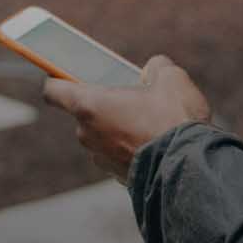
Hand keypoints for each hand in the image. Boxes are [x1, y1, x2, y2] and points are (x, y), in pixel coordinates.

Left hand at [43, 54, 210, 183]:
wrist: (189, 168)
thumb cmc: (173, 120)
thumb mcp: (171, 78)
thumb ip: (156, 67)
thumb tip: (154, 69)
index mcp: (90, 106)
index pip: (54, 91)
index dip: (57, 81)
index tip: (64, 76)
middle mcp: (87, 134)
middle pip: (86, 112)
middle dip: (107, 103)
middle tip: (135, 98)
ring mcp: (100, 158)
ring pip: (104, 134)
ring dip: (120, 127)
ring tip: (152, 122)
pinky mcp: (116, 176)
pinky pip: (118, 153)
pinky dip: (131, 146)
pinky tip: (157, 141)